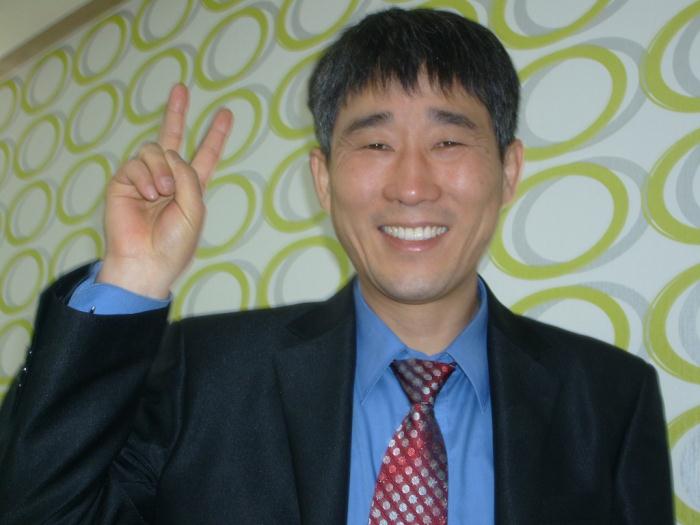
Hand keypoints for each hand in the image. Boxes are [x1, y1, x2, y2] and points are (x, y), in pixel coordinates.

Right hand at [97, 84, 233, 298]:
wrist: (146, 261)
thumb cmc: (174, 243)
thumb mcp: (194, 209)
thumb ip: (188, 177)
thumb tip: (171, 155)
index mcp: (191, 187)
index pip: (205, 155)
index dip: (215, 136)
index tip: (226, 114)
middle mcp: (169, 178)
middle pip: (173, 138)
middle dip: (177, 113)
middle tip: (181, 88)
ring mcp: (145, 178)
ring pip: (155, 150)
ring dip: (161, 169)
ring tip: (161, 193)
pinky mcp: (124, 181)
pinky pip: (136, 163)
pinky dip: (145, 176)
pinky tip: (148, 195)